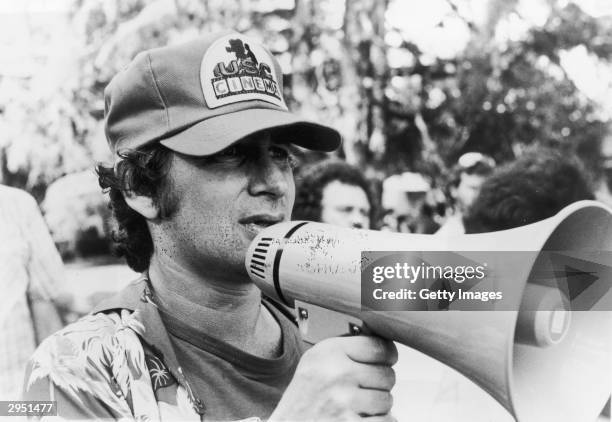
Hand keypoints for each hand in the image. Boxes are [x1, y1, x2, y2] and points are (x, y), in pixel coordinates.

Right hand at [269, 336, 397, 421]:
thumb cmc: (304, 396)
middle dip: (380, 384)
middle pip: (387, 375)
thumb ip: (346, 349)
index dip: (388, 355)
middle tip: (364, 387)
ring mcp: (344, 402)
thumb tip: (384, 344)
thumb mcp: (316, 361)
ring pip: (387, 400)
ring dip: (378, 405)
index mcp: (329, 352)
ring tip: (358, 404)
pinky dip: (379, 421)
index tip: (387, 359)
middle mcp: (337, 374)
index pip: (378, 346)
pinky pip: (386, 421)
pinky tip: (362, 417)